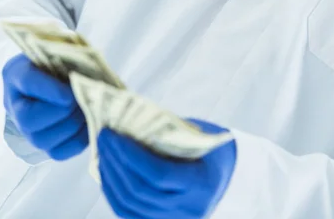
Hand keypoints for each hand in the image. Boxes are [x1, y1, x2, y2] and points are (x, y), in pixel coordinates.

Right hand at [2, 54, 87, 159]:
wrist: (56, 81)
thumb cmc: (58, 64)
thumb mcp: (58, 52)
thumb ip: (66, 58)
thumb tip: (87, 74)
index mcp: (16, 75)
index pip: (27, 82)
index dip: (48, 90)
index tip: (69, 93)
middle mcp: (16, 106)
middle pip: (31, 119)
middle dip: (63, 111)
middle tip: (83, 100)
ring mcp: (28, 131)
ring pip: (45, 139)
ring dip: (73, 124)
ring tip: (87, 110)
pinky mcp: (46, 147)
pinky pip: (60, 152)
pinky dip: (78, 139)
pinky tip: (88, 124)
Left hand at [97, 119, 236, 218]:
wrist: (231, 178)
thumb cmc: (213, 150)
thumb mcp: (199, 136)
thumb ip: (168, 134)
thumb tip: (127, 124)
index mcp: (201, 184)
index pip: (159, 174)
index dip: (131, 155)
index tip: (114, 134)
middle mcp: (189, 209)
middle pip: (139, 190)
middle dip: (116, 161)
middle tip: (104, 137)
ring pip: (129, 205)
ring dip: (110, 176)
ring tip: (103, 152)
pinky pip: (128, 213)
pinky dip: (113, 192)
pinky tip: (107, 172)